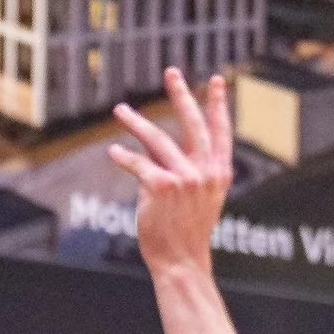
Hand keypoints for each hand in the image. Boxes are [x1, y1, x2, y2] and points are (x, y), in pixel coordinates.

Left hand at [107, 70, 235, 275]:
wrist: (181, 261)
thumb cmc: (187, 233)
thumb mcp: (201, 199)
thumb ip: (194, 173)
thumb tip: (166, 152)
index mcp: (219, 173)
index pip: (220, 132)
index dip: (218, 105)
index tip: (215, 81)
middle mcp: (205, 172)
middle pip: (193, 124)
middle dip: (181, 94)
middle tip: (171, 72)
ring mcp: (185, 178)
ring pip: (157, 140)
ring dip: (135, 122)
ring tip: (120, 110)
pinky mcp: (161, 186)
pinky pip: (138, 164)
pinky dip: (123, 157)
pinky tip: (113, 152)